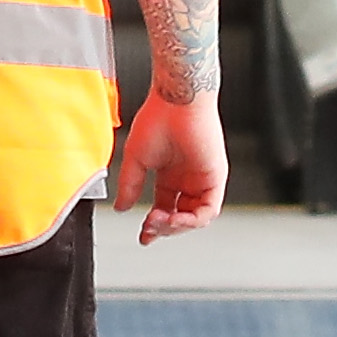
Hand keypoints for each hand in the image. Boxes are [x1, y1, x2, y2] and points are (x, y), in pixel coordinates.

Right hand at [113, 86, 224, 242]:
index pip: (165, 208)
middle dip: (164, 228)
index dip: (154, 225)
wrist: (177, 100)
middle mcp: (188, 178)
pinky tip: (177, 218)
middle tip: (149, 228)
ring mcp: (202, 178)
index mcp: (170, 173)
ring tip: (159, 222)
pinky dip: (193, 219)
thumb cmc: (159, 118)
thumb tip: (121, 206)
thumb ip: (130, 186)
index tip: (144, 236)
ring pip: (195, 217)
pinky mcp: (215, 177)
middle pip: (180, 216)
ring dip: (177, 226)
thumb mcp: (136, 159)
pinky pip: (209, 209)